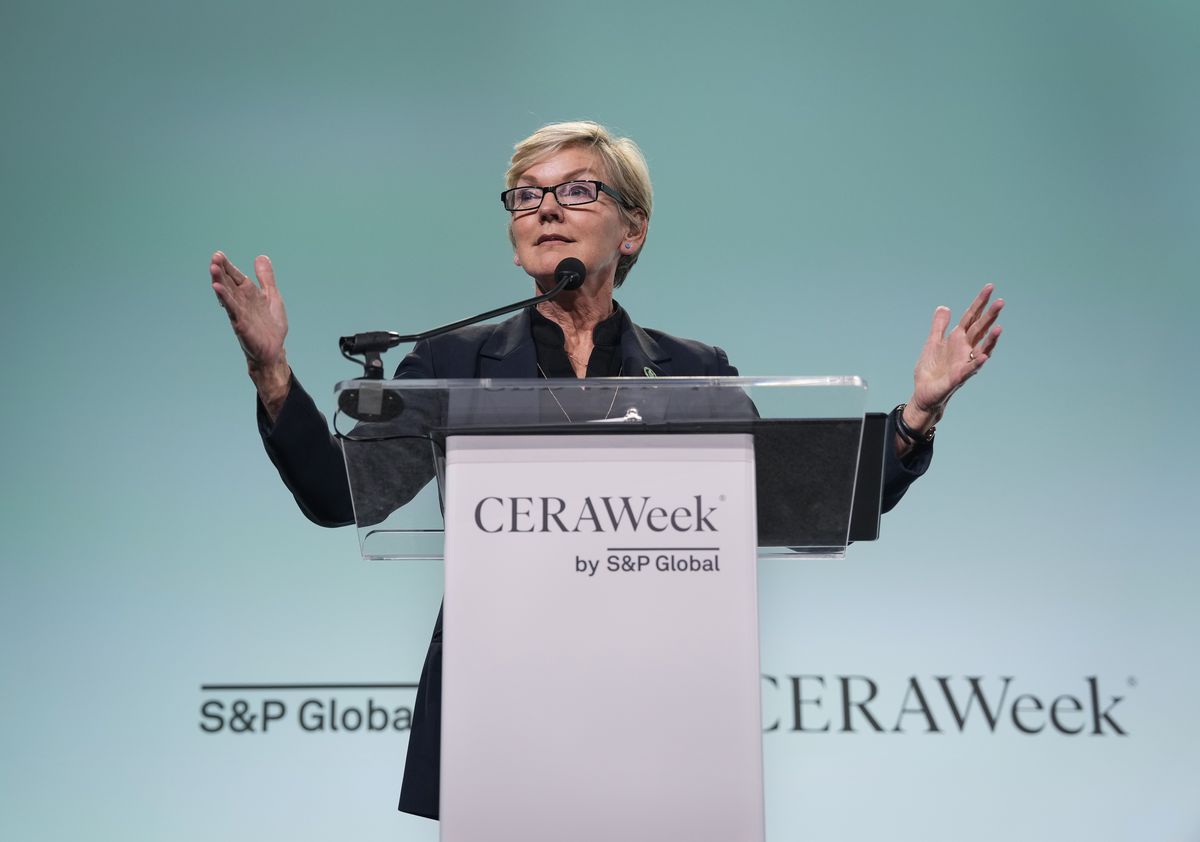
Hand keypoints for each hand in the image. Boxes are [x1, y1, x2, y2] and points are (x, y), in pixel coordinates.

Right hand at [210, 251, 290, 416]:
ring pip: (227, 294)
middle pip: (228, 283)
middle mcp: (241, 301)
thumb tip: (260, 256)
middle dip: (221, 271)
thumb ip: (266, 278)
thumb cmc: (270, 325)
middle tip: (214, 257)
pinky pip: (232, 309)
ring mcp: (240, 312)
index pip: (235, 276)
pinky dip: (225, 299)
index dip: (228, 266)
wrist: (273, 350)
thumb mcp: (271, 296)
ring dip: (220, 281)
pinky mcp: (241, 324)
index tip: (218, 254)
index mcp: (249, 294)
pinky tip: (218, 289)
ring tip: (213, 268)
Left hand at [900, 284, 1003, 443]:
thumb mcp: (932, 342)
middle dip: (989, 316)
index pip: (971, 317)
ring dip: (990, 339)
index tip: (990, 287)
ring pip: (981, 349)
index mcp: (958, 339)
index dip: (979, 303)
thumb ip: (939, 326)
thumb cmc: (931, 369)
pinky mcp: (958, 378)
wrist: (924, 392)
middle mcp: (965, 349)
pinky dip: (977, 363)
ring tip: (999, 327)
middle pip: (979, 329)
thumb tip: (944, 307)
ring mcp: (964, 363)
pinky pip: (970, 370)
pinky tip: (984, 357)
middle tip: (1001, 301)